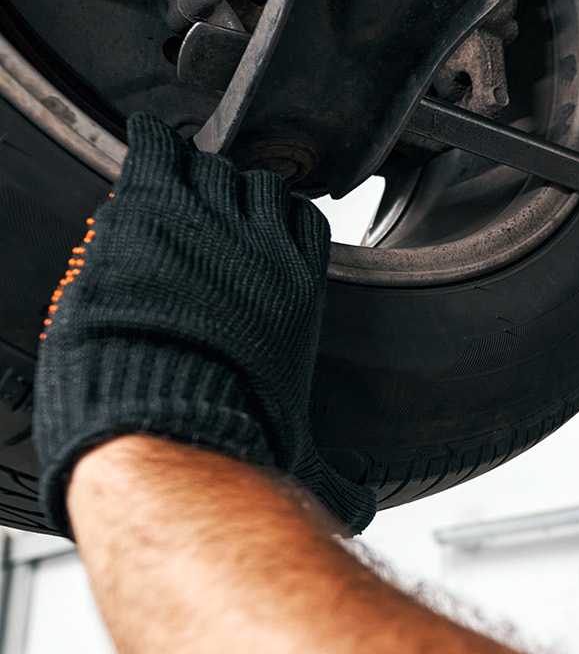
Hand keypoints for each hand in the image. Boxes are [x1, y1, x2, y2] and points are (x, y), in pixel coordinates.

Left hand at [33, 113, 374, 535]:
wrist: (168, 424)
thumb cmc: (229, 438)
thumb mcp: (298, 451)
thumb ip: (331, 471)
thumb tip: (360, 509)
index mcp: (298, 288)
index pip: (300, 220)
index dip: (270, 218)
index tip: (247, 225)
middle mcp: (263, 246)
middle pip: (254, 184)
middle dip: (226, 191)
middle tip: (197, 203)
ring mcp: (208, 220)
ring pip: (206, 165)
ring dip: (187, 172)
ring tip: (168, 176)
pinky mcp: (153, 207)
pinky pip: (160, 149)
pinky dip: (151, 145)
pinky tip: (142, 144)